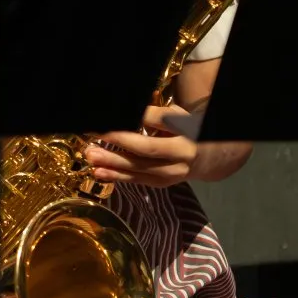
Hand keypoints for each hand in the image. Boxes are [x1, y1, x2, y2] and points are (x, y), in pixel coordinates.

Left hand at [86, 107, 200, 186]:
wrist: (206, 158)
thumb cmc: (184, 131)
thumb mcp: (176, 117)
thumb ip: (156, 115)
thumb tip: (126, 114)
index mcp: (186, 131)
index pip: (160, 122)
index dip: (138, 119)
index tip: (111, 120)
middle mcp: (182, 154)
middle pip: (147, 150)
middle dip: (119, 143)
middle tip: (95, 138)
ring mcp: (173, 172)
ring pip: (140, 169)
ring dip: (113, 163)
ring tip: (91, 156)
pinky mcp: (163, 183)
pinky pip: (138, 180)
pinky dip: (117, 176)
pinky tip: (99, 171)